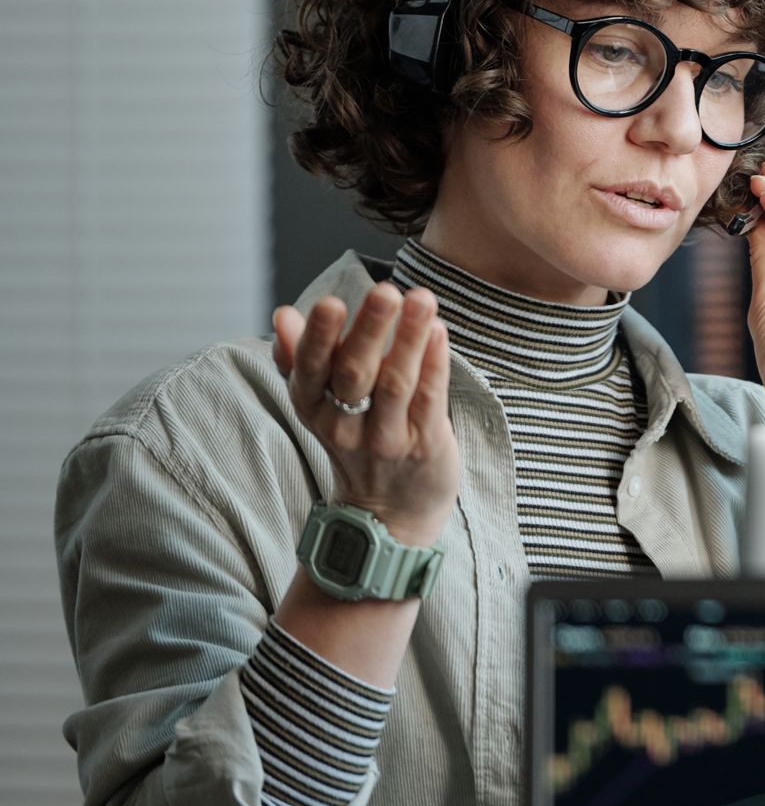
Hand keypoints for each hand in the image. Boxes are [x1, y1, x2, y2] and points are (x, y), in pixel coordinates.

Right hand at [271, 284, 460, 545]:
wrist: (390, 514)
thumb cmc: (357, 443)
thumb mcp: (319, 405)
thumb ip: (301, 358)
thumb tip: (283, 313)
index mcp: (313, 409)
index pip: (309, 370)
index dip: (318, 337)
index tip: (331, 301)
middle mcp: (344, 426)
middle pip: (353, 373)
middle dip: (369, 330)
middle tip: (386, 290)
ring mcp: (385, 439)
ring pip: (395, 384)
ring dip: (409, 338)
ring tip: (422, 299)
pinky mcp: (424, 446)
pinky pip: (428, 401)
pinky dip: (434, 364)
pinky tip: (440, 333)